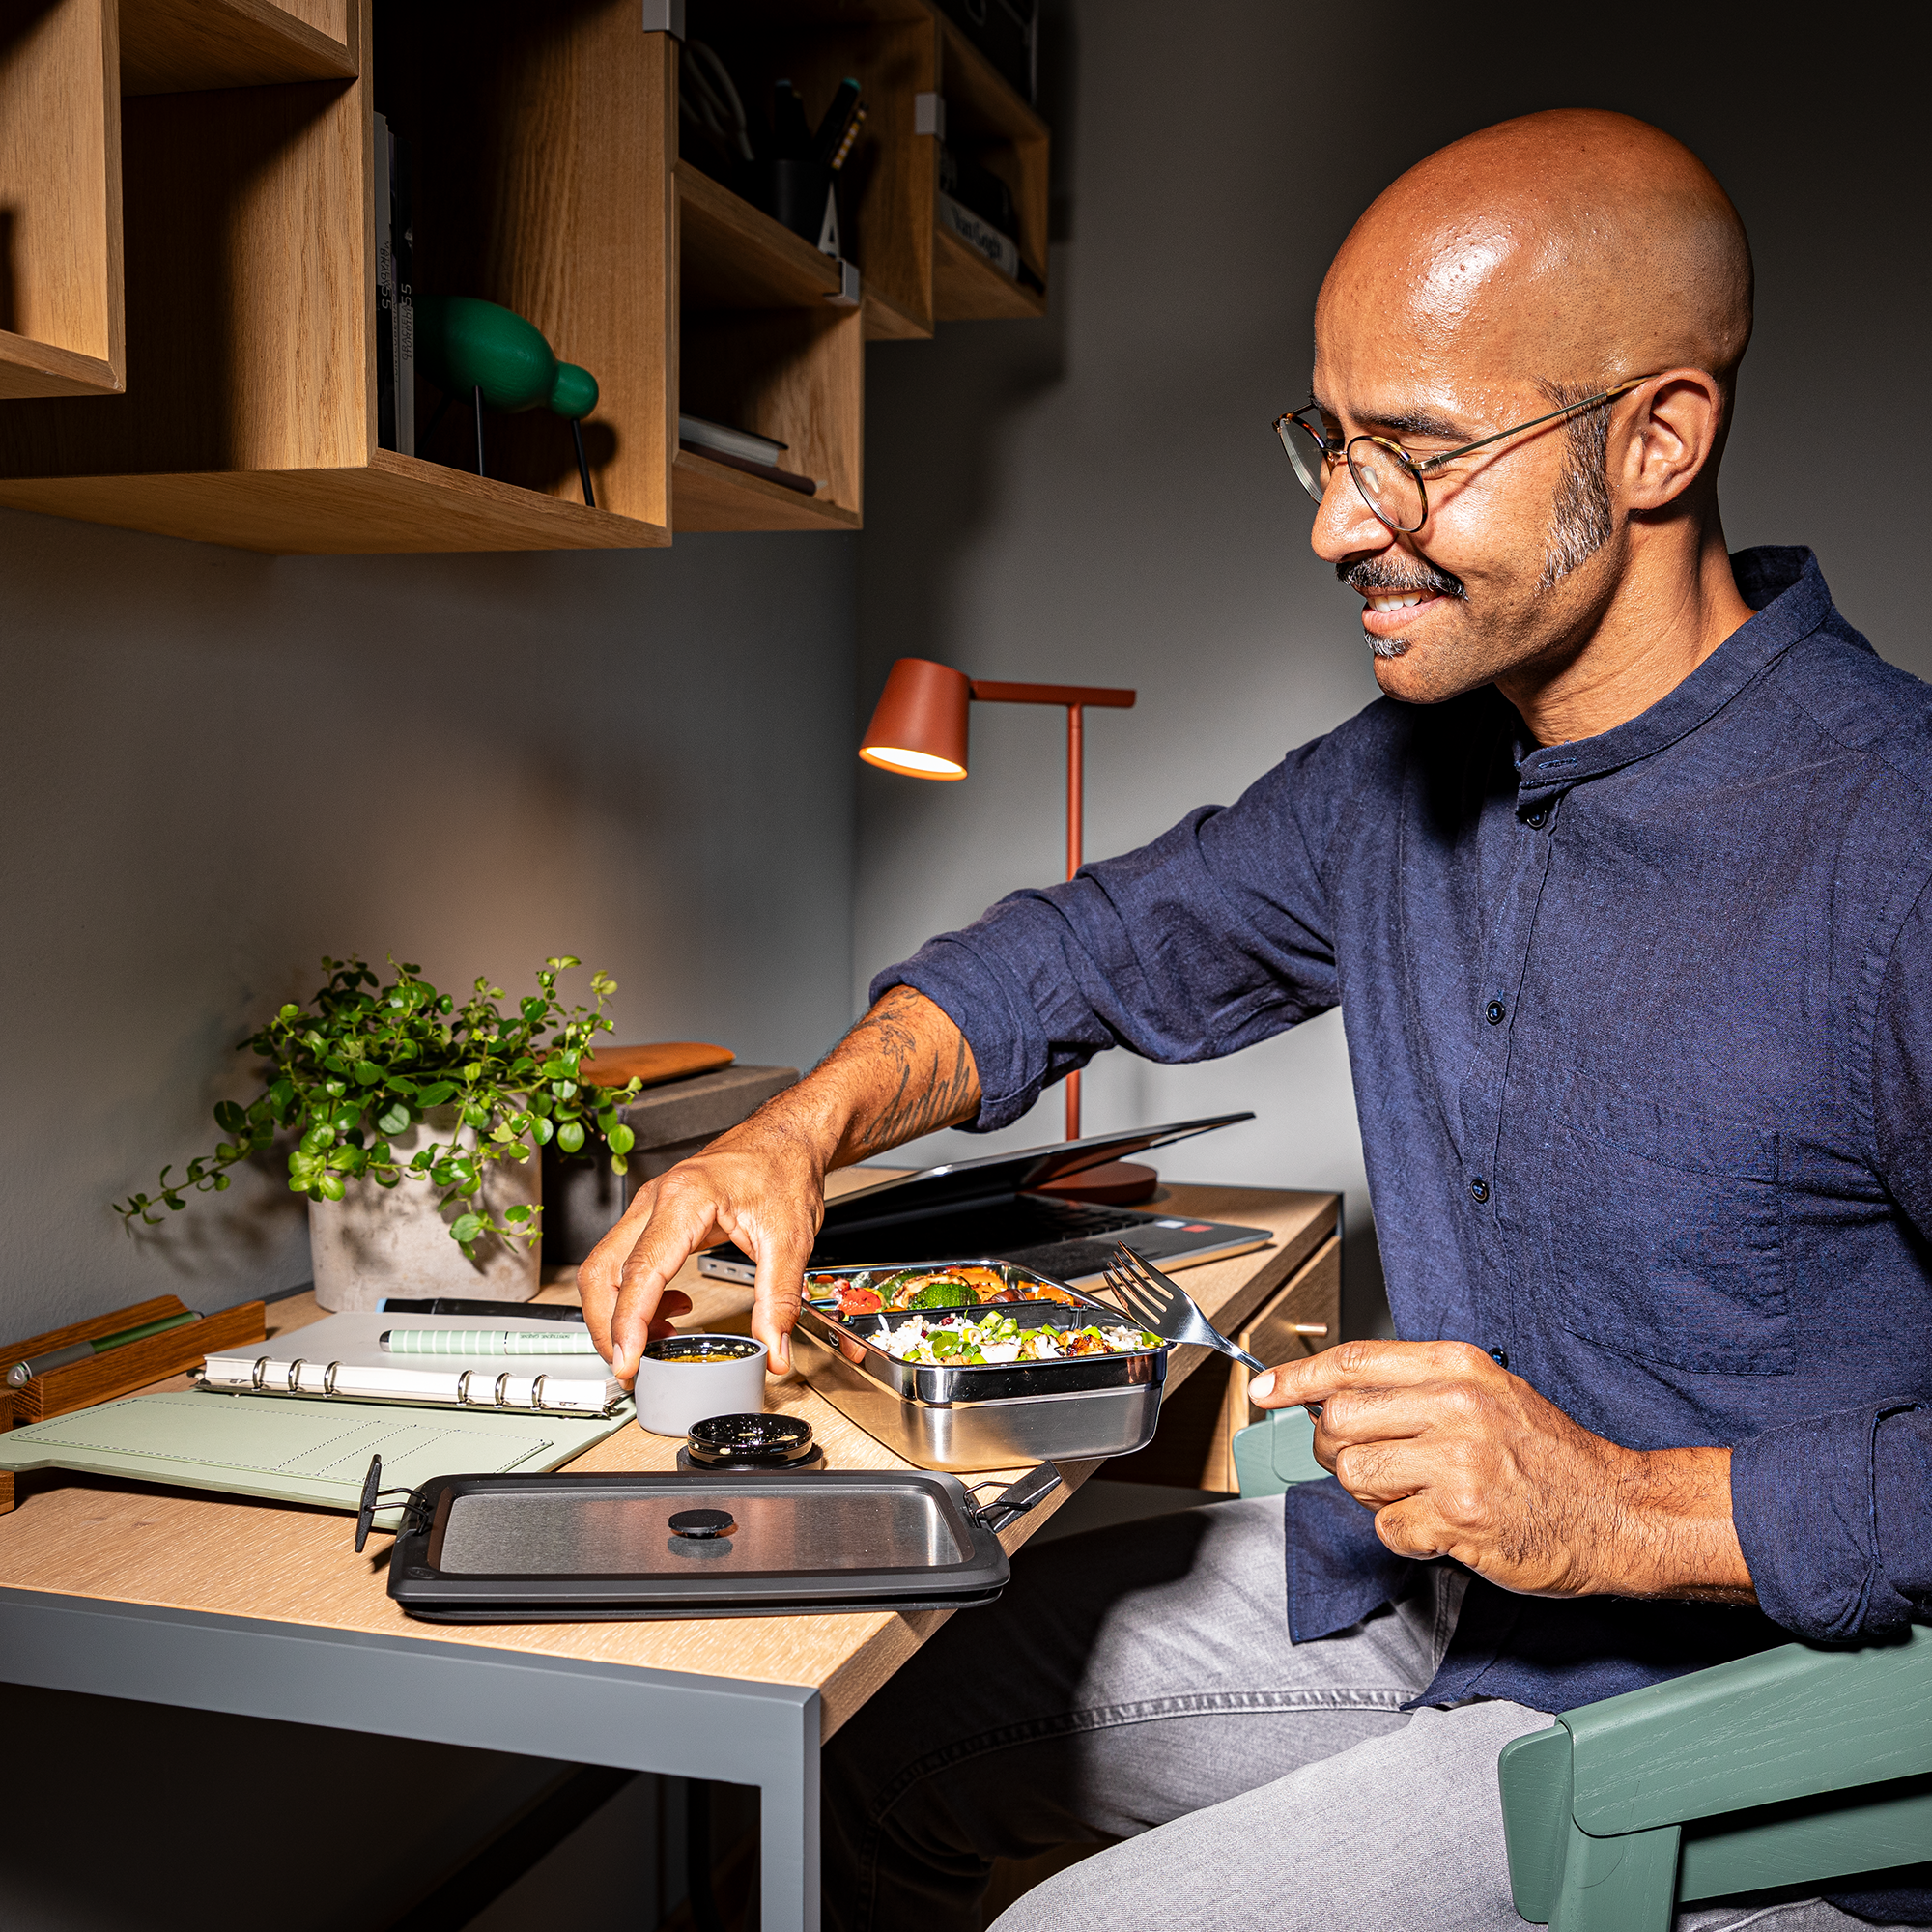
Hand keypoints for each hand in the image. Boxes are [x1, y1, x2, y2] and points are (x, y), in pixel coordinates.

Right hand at [578, 986, 979, 1384]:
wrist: (787, 1137)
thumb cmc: (784, 1168)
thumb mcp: (790, 1240)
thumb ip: (779, 1300)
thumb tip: (773, 1350)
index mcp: (685, 1200)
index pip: (640, 1272)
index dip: (628, 1324)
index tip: (628, 1361)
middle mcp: (657, 1200)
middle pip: (603, 1272)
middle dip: (608, 1326)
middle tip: (630, 1366)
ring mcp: (652, 1206)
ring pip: (606, 1267)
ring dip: (618, 1312)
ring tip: (653, 1344)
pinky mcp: (657, 1215)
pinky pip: (625, 1259)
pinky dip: (635, 1295)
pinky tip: (671, 1308)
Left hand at [1249, 1339, 1753, 1601]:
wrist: (1617, 1511)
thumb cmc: (1548, 1455)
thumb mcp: (1488, 1392)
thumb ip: (1416, 1387)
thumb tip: (1331, 1394)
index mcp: (1457, 1367)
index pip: (1353, 1362)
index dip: (1297, 1378)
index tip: (1264, 1391)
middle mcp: (1455, 1407)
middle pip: (1338, 1421)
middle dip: (1335, 1448)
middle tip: (1368, 1463)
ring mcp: (1457, 1464)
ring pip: (1353, 1475)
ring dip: (1370, 1493)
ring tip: (1413, 1494)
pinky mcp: (1460, 1519)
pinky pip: (1387, 1527)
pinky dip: (1403, 1533)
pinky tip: (1439, 1525)